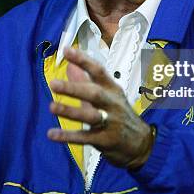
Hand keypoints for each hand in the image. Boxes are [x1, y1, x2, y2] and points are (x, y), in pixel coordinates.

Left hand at [47, 48, 154, 169]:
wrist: (141, 143)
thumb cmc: (119, 114)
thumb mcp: (107, 94)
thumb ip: (85, 81)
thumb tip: (69, 66)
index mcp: (112, 89)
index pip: (98, 71)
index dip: (83, 60)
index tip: (66, 50)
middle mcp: (112, 104)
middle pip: (94, 93)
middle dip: (74, 88)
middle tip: (53, 84)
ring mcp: (110, 122)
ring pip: (90, 115)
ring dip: (71, 111)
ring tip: (52, 107)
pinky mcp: (105, 140)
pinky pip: (85, 138)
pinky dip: (68, 137)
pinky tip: (52, 134)